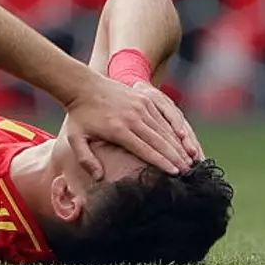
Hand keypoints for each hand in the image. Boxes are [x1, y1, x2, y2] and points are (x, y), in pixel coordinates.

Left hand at [63, 74, 196, 179]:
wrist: (83, 86)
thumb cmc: (79, 116)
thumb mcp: (75, 138)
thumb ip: (86, 160)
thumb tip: (98, 179)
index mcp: (118, 129)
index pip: (145, 150)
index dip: (161, 163)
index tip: (175, 174)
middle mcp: (132, 117)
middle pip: (160, 141)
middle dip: (175, 157)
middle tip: (188, 171)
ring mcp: (140, 106)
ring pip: (164, 130)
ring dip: (178, 145)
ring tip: (189, 160)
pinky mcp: (144, 99)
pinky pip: (162, 118)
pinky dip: (174, 131)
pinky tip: (181, 142)